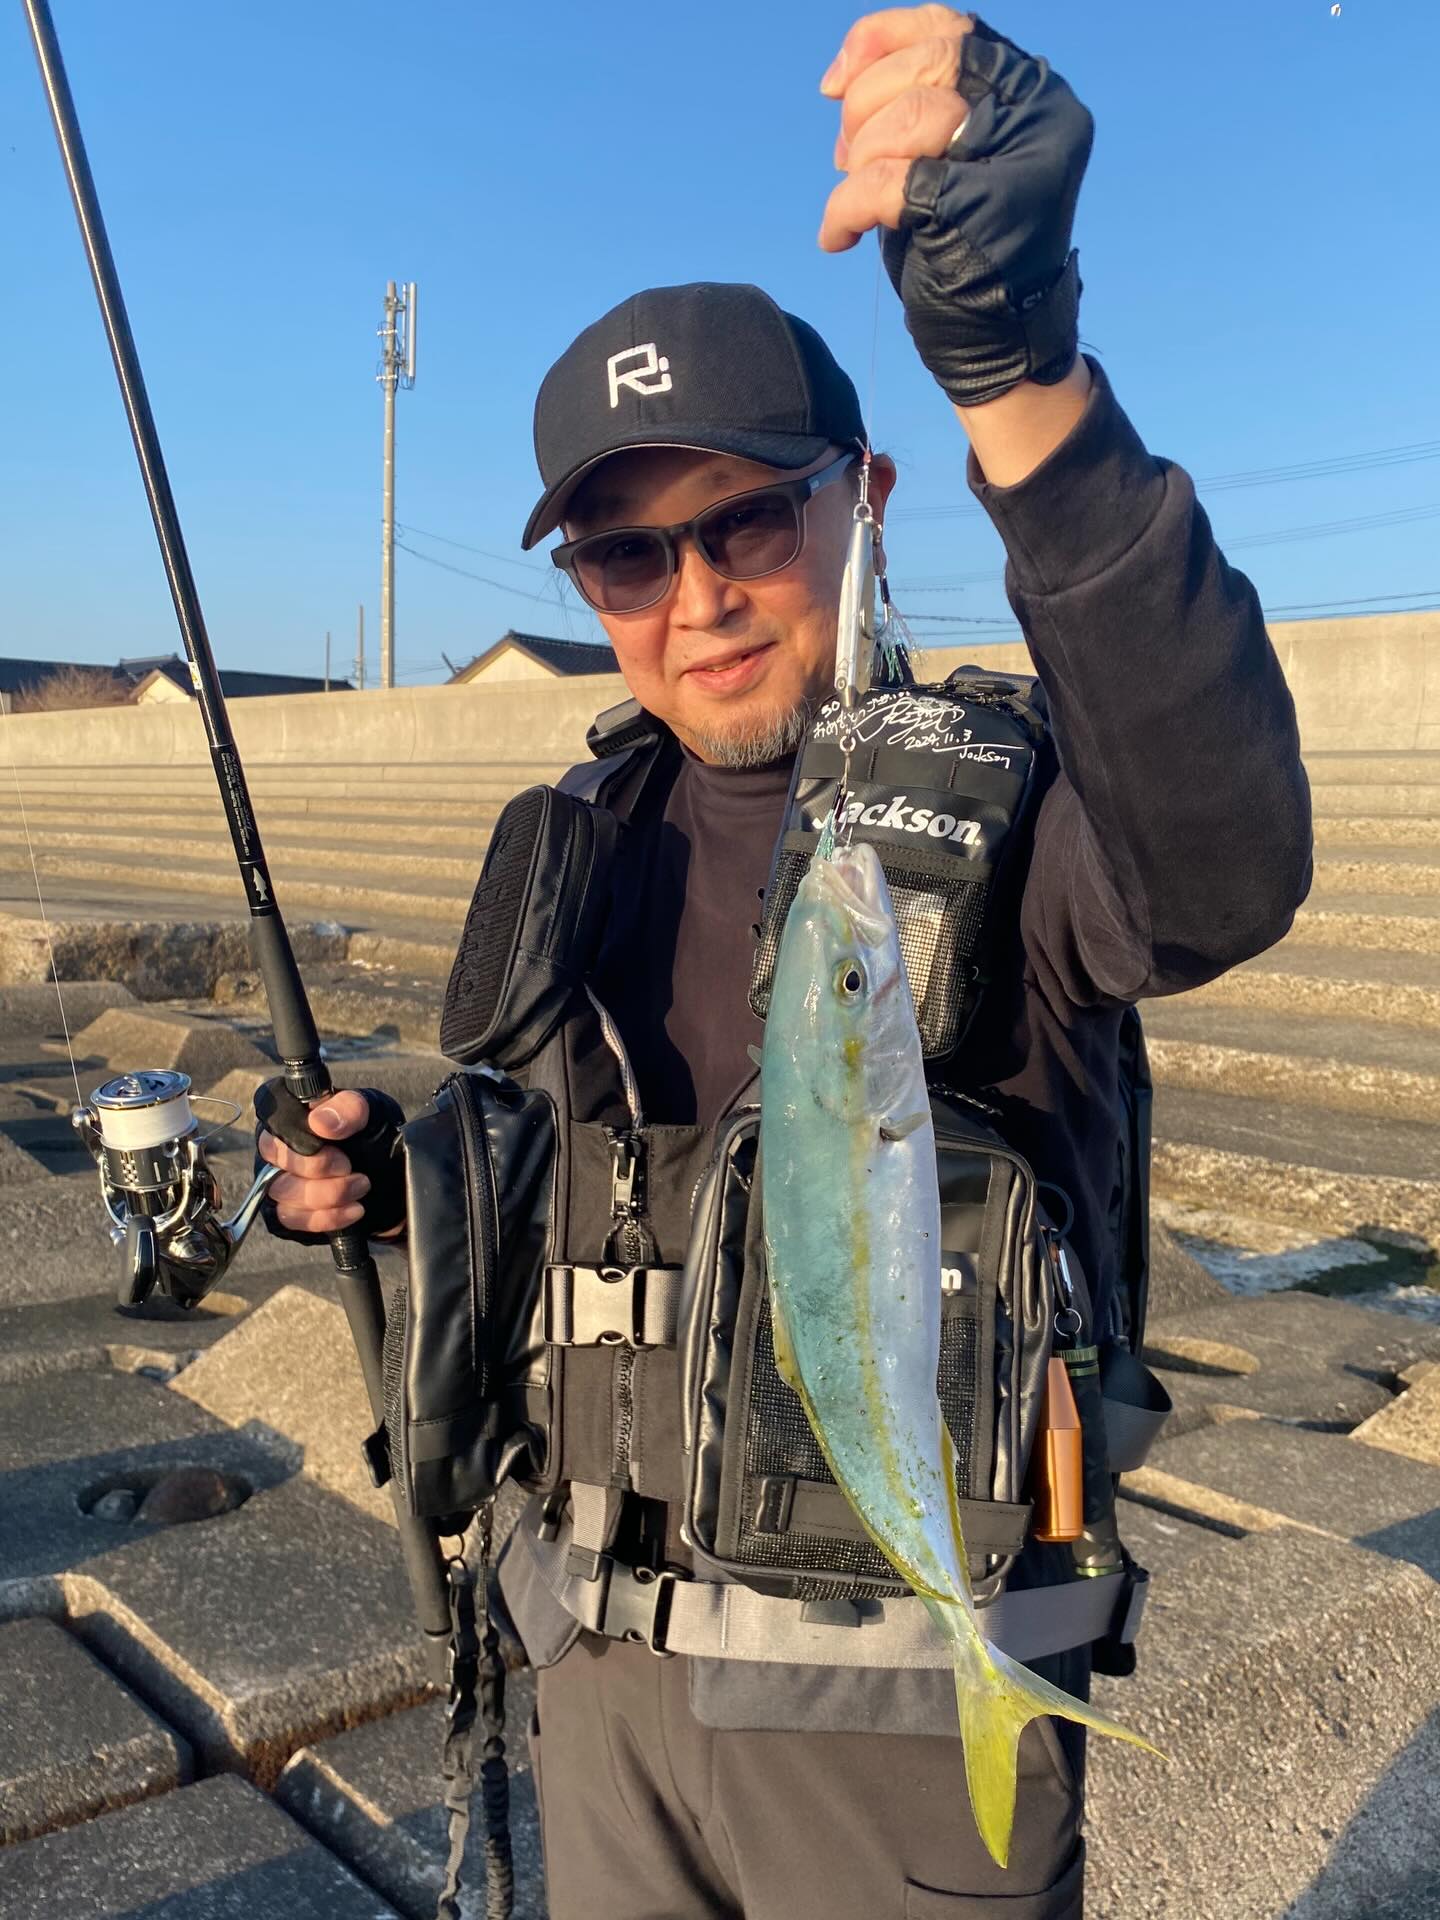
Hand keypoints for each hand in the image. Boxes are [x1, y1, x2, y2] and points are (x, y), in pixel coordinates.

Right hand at [257, 1089, 375, 1234]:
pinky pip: (293, 1219)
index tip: (334, 1144)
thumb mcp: (371, 1112)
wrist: (390, 1174)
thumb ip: (348, 1108)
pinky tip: (354, 1209)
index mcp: (291, 1115)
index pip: (273, 1122)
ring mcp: (279, 1180)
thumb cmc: (371, 1135)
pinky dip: (327, 1216)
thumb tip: (319, 1121)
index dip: (301, 1139)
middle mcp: (277, 1147)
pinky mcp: (288, 1211)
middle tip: (349, 1166)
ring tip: (361, 1185)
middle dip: (318, 1168)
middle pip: (276, 1160)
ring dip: (329, 1193)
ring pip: (284, 1191)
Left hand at [819, 9, 1092, 408]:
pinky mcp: (984, 215)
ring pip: (917, 116)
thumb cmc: (965, 247)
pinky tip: (837, 236)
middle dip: (867, 105)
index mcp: (1033, 93)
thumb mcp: (949, 156)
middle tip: (845, 156)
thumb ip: (922, 102)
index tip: (834, 84)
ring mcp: (1018, 165)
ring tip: (852, 199)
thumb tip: (846, 76)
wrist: (996, 343)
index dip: (881, 40)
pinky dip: (847, 209)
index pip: (952, 29)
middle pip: (933, 64)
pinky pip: (889, 184)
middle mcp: (1038, 118)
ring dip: (861, 158)